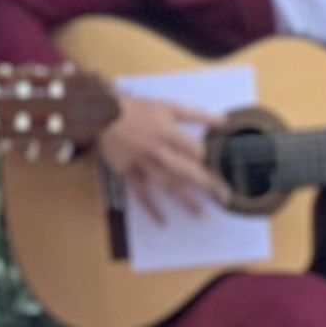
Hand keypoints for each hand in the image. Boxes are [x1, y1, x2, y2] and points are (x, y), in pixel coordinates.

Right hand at [97, 92, 214, 218]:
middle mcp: (156, 150)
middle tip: (223, 197)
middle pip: (185, 171)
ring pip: (166, 184)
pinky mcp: (128, 173)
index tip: (220, 167)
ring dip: (183, 200)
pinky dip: (151, 208)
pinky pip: (141, 193)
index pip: (195, 150)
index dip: (208, 159)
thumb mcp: (168, 106)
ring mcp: (141, 163)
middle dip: (206, 184)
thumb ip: (197, 114)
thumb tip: (223, 121)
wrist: (102, 113)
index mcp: (167, 132)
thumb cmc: (137, 108)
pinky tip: (163, 220)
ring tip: (200, 214)